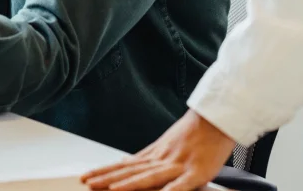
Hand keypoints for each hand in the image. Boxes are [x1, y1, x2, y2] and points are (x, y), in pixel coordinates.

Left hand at [81, 111, 235, 190]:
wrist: (216, 118)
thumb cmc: (193, 133)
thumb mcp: (165, 145)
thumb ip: (147, 158)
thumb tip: (125, 163)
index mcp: (154, 154)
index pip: (124, 165)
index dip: (104, 172)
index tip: (86, 177)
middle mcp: (162, 159)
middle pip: (131, 172)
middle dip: (108, 179)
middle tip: (88, 184)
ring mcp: (178, 165)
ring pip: (150, 177)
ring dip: (130, 184)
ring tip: (112, 190)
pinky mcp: (197, 172)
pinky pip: (182, 184)